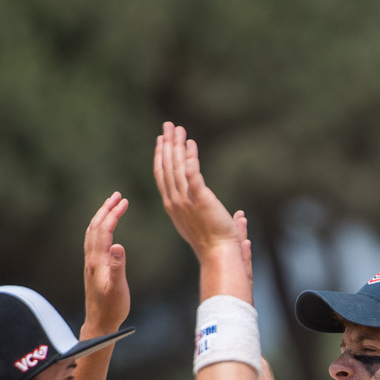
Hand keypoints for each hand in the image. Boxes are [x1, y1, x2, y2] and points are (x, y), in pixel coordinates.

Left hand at [83, 192, 129, 333]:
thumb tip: (118, 245)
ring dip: (101, 216)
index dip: (113, 213)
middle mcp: (91, 259)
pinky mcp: (93, 268)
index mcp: (98, 261)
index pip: (104, 230)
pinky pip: (93, 241)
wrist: (100, 323)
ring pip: (93, 233)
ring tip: (112, 206)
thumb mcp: (118, 288)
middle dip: (106, 209)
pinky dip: (99, 228)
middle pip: (96, 227)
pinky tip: (105, 229)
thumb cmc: (112, 307)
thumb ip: (118, 266)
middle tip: (118, 196)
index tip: (123, 201)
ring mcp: (91, 263)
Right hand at [154, 121, 241, 259]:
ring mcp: (186, 201)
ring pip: (177, 167)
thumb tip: (201, 196)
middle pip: (167, 167)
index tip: (162, 140)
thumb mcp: (197, 221)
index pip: (162, 176)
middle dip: (167, 144)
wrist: (218, 254)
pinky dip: (191, 159)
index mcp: (173, 206)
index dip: (161, 156)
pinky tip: (191, 145)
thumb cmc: (212, 242)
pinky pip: (193, 175)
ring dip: (177, 146)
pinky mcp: (201, 199)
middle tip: (168, 125)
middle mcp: (175, 202)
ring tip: (178, 129)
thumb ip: (196, 204)